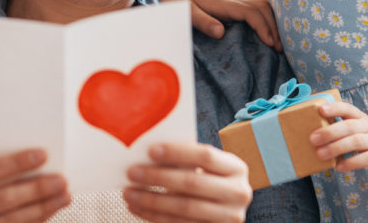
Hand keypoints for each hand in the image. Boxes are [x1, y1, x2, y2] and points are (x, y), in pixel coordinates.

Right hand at [0, 148, 71, 221]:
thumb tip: (33, 160)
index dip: (16, 162)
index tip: (42, 154)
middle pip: (3, 199)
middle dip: (36, 189)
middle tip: (61, 179)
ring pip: (12, 220)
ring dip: (43, 207)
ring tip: (64, 195)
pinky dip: (36, 220)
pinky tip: (50, 210)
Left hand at [123, 142, 251, 222]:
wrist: (223, 210)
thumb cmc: (208, 180)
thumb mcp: (204, 168)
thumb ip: (184, 159)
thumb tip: (146, 153)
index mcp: (237, 168)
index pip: (205, 155)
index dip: (177, 152)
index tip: (149, 150)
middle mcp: (239, 193)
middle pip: (193, 182)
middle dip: (158, 177)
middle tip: (132, 172)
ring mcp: (230, 217)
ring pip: (184, 207)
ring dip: (151, 200)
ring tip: (129, 193)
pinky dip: (154, 216)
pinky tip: (137, 207)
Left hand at [150, 0, 279, 49]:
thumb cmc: (175, 1)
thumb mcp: (185, 12)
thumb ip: (202, 21)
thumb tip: (221, 32)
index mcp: (221, 4)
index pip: (251, 12)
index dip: (264, 27)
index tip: (271, 44)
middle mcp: (229, 2)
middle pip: (261, 9)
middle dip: (273, 27)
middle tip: (280, 48)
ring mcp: (230, 4)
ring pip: (259, 9)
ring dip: (270, 23)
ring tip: (277, 44)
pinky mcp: (228, 9)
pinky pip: (251, 13)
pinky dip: (263, 22)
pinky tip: (265, 36)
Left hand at [310, 102, 367, 178]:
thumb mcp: (362, 131)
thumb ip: (343, 131)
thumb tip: (314, 137)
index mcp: (362, 119)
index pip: (348, 109)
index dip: (334, 108)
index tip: (320, 110)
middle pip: (349, 126)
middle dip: (329, 131)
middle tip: (312, 139)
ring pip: (356, 141)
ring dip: (336, 147)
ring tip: (320, 154)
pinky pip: (366, 159)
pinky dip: (351, 163)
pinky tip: (339, 167)